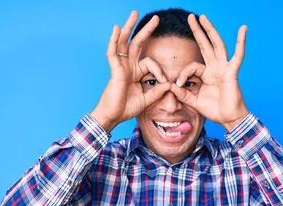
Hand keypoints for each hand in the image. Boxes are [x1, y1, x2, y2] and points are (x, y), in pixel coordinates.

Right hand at [91, 11, 171, 131]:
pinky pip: (113, 52)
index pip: (150, 63)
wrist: (113, 116)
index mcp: (135, 73)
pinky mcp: (115, 70)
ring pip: (125, 42)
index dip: (160, 70)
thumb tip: (170, 84)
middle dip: (146, 30)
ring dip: (130, 27)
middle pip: (137, 43)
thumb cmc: (126, 109)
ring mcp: (120, 66)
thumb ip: (158, 91)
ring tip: (135, 13)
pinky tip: (116, 28)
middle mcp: (128, 66)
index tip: (165, 82)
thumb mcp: (147, 100)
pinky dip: (114, 40)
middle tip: (156, 18)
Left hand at [170, 14, 248, 131]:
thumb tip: (169, 86)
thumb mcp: (194, 101)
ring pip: (217, 45)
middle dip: (198, 31)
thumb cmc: (214, 110)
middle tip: (191, 17)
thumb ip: (182, 93)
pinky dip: (241, 42)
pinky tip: (243, 29)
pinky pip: (238, 56)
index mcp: (207, 74)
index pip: (192, 66)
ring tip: (203, 17)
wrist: (229, 119)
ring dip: (210, 30)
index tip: (179, 85)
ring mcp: (224, 68)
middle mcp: (216, 68)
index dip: (184, 74)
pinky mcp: (232, 72)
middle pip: (206, 45)